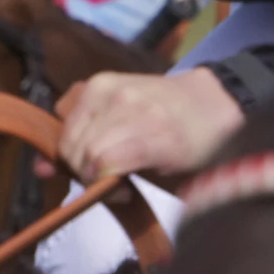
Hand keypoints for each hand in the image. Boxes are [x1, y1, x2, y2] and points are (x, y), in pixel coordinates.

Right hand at [55, 69, 245, 182]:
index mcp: (159, 135)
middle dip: (86, 174)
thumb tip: (64, 181)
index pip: (102, 164)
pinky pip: (67, 112)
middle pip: (82, 151)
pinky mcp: (99, 81)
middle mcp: (132, 106)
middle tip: (109, 179)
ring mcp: (112, 89)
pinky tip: (91, 138)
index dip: (102, 187)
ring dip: (77, 156)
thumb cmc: (195, 150)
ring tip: (100, 161)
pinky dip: (72, 132)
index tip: (120, 192)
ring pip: (70, 135)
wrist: (209, 103)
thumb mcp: (169, 179)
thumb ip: (116, 183)